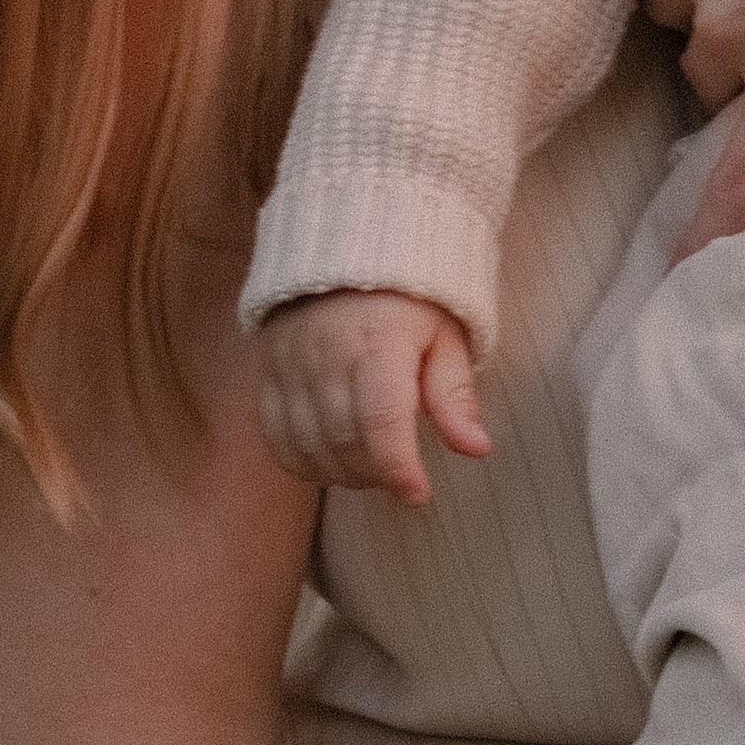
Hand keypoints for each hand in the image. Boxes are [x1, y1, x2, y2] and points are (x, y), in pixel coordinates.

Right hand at [254, 289, 490, 501]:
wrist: (345, 251)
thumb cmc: (406, 298)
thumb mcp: (445, 336)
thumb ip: (454, 396)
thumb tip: (476, 447)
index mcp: (377, 340)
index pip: (381, 419)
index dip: (398, 468)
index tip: (418, 494)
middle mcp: (325, 353)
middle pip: (344, 440)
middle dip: (377, 474)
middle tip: (403, 476)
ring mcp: (289, 365)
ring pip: (308, 446)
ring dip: (343, 474)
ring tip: (373, 468)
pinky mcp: (268, 375)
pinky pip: (277, 439)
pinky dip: (305, 464)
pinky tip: (334, 462)